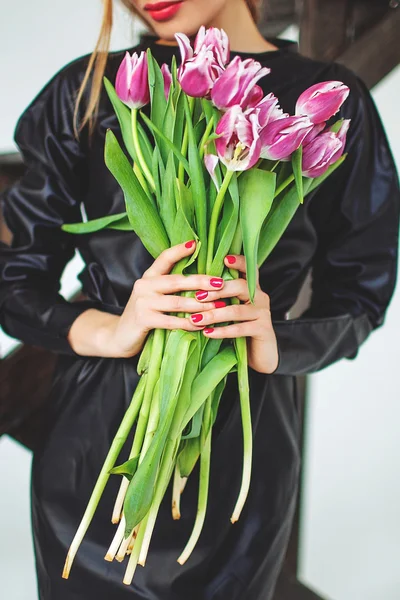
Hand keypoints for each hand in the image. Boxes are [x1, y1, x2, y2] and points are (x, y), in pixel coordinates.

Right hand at [109, 241, 227, 357]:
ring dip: (200, 305)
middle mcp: (144, 285)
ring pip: (177, 302)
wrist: (120, 336)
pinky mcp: (143, 319)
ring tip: (218, 306)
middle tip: (220, 283)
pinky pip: (171, 321)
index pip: (164, 258)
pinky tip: (202, 325)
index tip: (195, 244)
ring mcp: (143, 302)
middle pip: (177, 280)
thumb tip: (202, 282)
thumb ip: (170, 287)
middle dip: (201, 281)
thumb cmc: (145, 315)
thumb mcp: (154, 296)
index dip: (179, 251)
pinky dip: (188, 323)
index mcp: (149, 276)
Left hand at [191, 255, 278, 373]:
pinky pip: (240, 329)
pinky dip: (222, 331)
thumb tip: (192, 287)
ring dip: (214, 314)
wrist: (259, 354)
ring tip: (195, 319)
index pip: (248, 268)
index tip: (224, 259)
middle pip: (241, 286)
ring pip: (237, 310)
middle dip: (218, 290)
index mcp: (251, 288)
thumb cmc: (239, 329)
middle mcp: (260, 297)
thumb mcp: (229, 309)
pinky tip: (208, 333)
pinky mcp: (263, 330)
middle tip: (197, 296)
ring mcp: (263, 313)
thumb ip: (219, 297)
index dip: (238, 262)